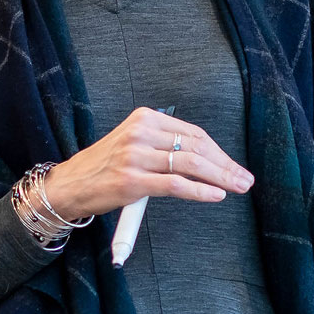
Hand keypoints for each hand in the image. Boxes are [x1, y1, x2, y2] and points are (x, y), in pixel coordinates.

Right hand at [42, 106, 253, 220]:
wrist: (69, 185)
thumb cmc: (103, 167)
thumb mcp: (132, 143)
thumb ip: (164, 144)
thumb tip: (207, 159)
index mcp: (144, 118)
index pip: (193, 133)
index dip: (219, 151)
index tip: (234, 166)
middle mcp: (140, 132)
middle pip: (196, 147)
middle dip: (225, 165)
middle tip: (244, 179)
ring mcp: (135, 156)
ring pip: (190, 164)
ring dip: (220, 178)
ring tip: (238, 187)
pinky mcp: (132, 180)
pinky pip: (175, 184)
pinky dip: (200, 191)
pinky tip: (216, 195)